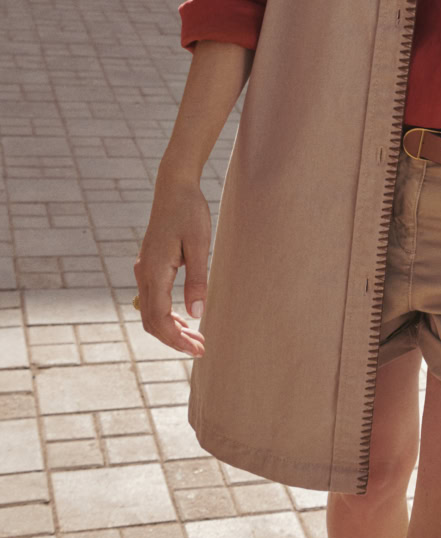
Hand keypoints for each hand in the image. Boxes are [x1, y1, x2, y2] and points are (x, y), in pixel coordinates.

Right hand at [133, 176, 210, 356]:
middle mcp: (144, 274)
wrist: (174, 187)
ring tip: (195, 339)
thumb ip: (197, 280)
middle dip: (174, 339)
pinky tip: (184, 319)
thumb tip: (196, 315)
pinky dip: (166, 314)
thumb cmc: (189, 212)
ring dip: (170, 329)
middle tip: (200, 349)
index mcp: (154, 271)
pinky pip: (152, 299)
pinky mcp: (149, 265)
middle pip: (151, 321)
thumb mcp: (199, 245)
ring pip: (150, 311)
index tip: (197, 350)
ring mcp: (144, 269)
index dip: (176, 340)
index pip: (159, 319)